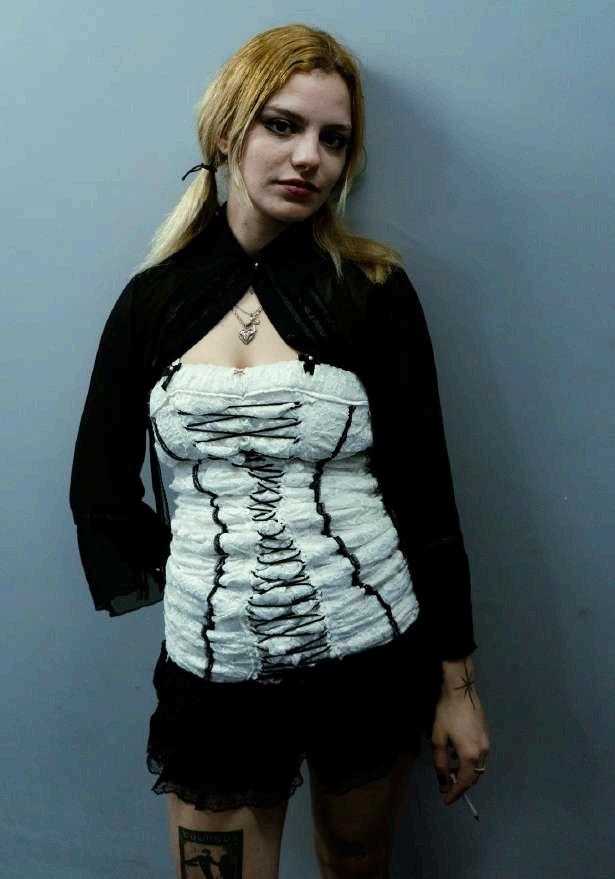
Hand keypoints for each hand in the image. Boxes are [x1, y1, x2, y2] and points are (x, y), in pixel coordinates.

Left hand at [431, 666, 490, 806]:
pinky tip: (457, 754)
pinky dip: (470, 761)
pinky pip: (480, 755)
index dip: (456, 793)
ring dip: (466, 772)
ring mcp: (487, 743)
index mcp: (470, 755)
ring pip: (478, 767)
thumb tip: (443, 781)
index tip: (446, 800)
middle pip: (474, 777)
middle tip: (447, 786)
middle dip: (461, 784)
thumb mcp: (438, 739)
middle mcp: (483, 752)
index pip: (465, 783)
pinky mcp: (486, 735)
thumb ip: (440, 763)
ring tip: (451, 770)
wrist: (461, 691)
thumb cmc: (447, 714)